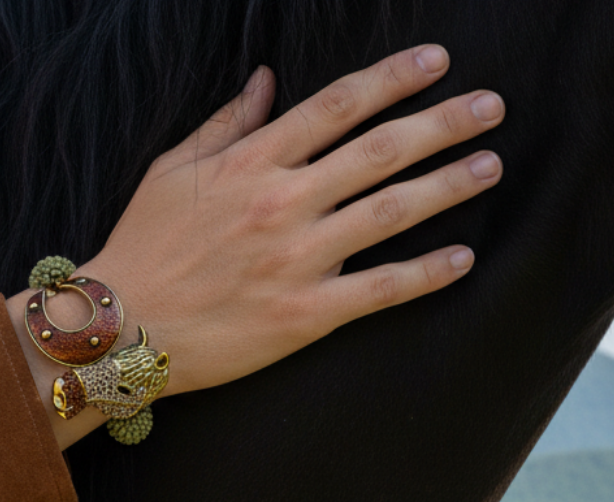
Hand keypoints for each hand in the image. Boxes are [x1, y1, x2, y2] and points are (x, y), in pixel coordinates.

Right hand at [28, 44, 503, 400]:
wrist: (122, 326)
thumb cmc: (143, 244)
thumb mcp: (173, 169)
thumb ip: (226, 122)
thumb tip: (266, 78)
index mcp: (251, 161)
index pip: (336, 106)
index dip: (392, 78)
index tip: (437, 62)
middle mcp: (281, 202)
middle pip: (380, 150)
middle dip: (443, 123)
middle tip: (491, 106)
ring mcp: (296, 259)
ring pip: (390, 211)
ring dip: (448, 185)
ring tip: (491, 166)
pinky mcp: (304, 314)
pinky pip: (379, 289)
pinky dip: (425, 273)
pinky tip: (463, 257)